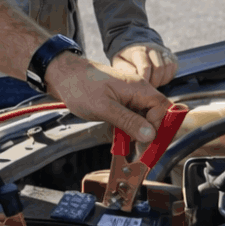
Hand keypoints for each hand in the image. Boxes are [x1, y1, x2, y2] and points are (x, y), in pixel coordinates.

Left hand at [46, 53, 171, 141]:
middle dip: (149, 134)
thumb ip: (128, 121)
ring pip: (143, 119)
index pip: (162, 108)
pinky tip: (117, 138)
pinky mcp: (119, 102)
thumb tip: (150, 135)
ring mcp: (128, 96)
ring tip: (124, 145)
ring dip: (136, 134)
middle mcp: (136, 91)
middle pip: (155, 115)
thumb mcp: (104, 107)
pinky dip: (126, 130)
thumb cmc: (79, 85)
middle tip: (139, 151)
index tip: (149, 143)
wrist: (61, 75)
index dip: (159, 127)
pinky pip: (131, 118)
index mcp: (138, 88)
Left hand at [111, 43, 178, 87]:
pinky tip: (160, 79)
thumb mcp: (119, 62)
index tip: (141, 86)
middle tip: (148, 87)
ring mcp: (162, 51)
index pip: (145, 66)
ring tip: (153, 83)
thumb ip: (124, 68)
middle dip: (154, 81)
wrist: (135, 46)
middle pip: (159, 68)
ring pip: (168, 66)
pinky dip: (168, 75)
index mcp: (138, 50)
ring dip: (162, 79)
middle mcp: (152, 49)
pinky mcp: (170, 55)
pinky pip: (174, 66)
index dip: (145, 79)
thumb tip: (135, 73)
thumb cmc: (126, 58)